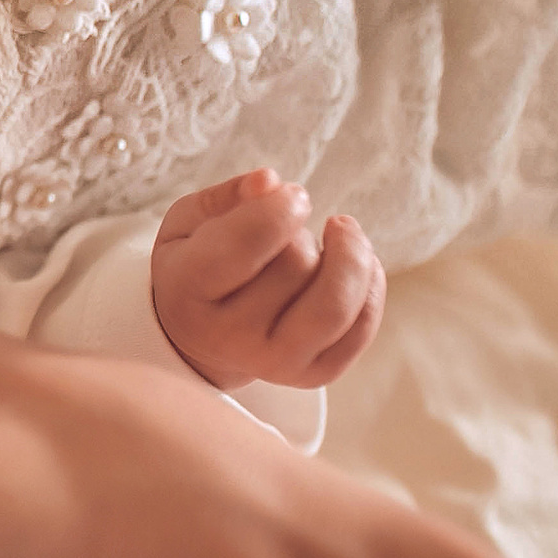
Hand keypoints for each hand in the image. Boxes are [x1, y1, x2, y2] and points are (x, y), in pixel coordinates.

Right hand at [152, 168, 385, 390]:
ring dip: (352, 256)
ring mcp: (273, 362)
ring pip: (335, 304)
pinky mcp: (311, 374)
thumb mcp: (187, 223)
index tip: (292, 193)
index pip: (245, 245)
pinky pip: (361, 329)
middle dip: (301, 232)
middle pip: (295, 265)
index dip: (280, 208)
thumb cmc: (194, 267)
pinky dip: (371, 287)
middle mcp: (228, 336)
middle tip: (288, 229)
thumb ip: (225, 198)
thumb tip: (270, 182)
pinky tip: (356, 264)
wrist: (196, 339)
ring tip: (343, 231)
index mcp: (188, 290)